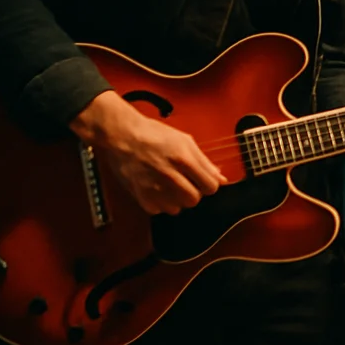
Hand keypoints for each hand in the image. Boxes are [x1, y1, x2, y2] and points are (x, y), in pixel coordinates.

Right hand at [71, 90, 225, 215]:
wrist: (124, 136)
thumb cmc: (155, 134)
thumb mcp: (185, 141)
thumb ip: (204, 162)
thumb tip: (221, 178)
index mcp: (184, 159)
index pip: (210, 187)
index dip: (209, 184)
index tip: (203, 181)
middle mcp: (169, 175)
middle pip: (194, 200)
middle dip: (194, 193)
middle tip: (186, 182)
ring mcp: (153, 187)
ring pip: (177, 208)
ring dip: (177, 199)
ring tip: (170, 185)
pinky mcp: (139, 195)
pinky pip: (158, 210)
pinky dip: (160, 203)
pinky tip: (158, 189)